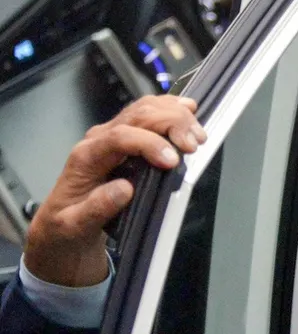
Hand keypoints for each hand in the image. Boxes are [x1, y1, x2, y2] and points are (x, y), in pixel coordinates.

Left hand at [24, 95, 205, 286]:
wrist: (63, 223)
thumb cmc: (68, 224)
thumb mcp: (73, 225)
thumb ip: (96, 208)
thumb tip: (124, 189)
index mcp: (86, 157)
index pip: (119, 136)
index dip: (149, 143)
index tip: (173, 161)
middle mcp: (99, 139)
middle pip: (138, 115)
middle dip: (172, 123)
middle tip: (194, 145)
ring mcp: (114, 133)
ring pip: (146, 108)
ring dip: (177, 115)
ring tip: (198, 136)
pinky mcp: (127, 135)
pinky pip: (149, 111)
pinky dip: (172, 108)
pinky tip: (189, 110)